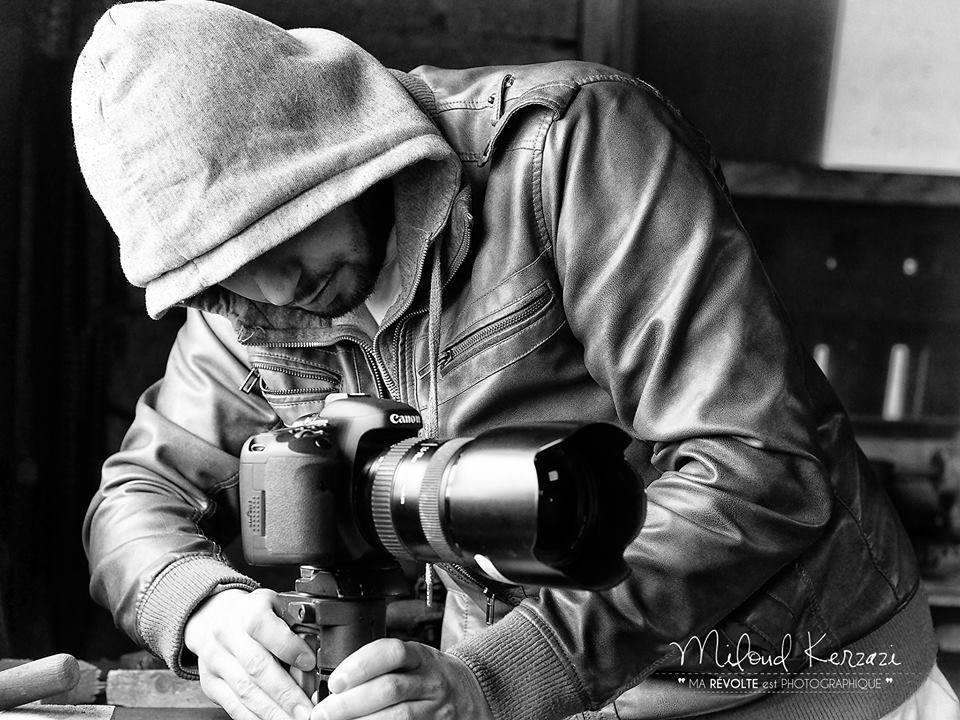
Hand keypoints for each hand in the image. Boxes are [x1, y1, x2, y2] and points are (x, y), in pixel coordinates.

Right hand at [184, 588, 316, 719]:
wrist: (212, 616)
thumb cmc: (252, 612)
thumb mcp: (275, 605)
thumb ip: (294, 624)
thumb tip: (318, 650)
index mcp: (247, 611)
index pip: (265, 628)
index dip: (289, 647)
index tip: (310, 663)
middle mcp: (227, 636)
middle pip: (257, 668)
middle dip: (286, 694)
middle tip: (307, 709)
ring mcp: (216, 661)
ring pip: (246, 691)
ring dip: (273, 711)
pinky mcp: (210, 683)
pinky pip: (234, 705)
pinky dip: (255, 717)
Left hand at [311, 638, 492, 719]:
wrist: (473, 694)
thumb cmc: (431, 676)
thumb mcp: (413, 660)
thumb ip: (382, 666)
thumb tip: (336, 683)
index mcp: (420, 656)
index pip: (391, 652)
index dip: (360, 666)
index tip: (335, 681)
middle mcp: (430, 680)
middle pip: (389, 688)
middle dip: (350, 703)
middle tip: (323, 712)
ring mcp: (435, 708)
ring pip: (397, 716)